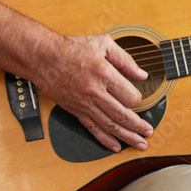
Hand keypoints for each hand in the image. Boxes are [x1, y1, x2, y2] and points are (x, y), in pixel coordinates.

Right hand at [33, 33, 153, 151]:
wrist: (42, 57)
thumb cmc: (71, 48)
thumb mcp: (103, 44)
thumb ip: (125, 59)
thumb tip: (142, 74)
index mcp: (104, 74)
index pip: (130, 96)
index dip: (139, 99)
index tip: (139, 99)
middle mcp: (95, 92)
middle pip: (122, 115)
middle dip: (138, 126)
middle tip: (148, 132)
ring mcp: (84, 103)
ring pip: (110, 125)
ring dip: (127, 137)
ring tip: (139, 143)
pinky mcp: (76, 110)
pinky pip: (93, 129)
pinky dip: (105, 140)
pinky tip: (115, 146)